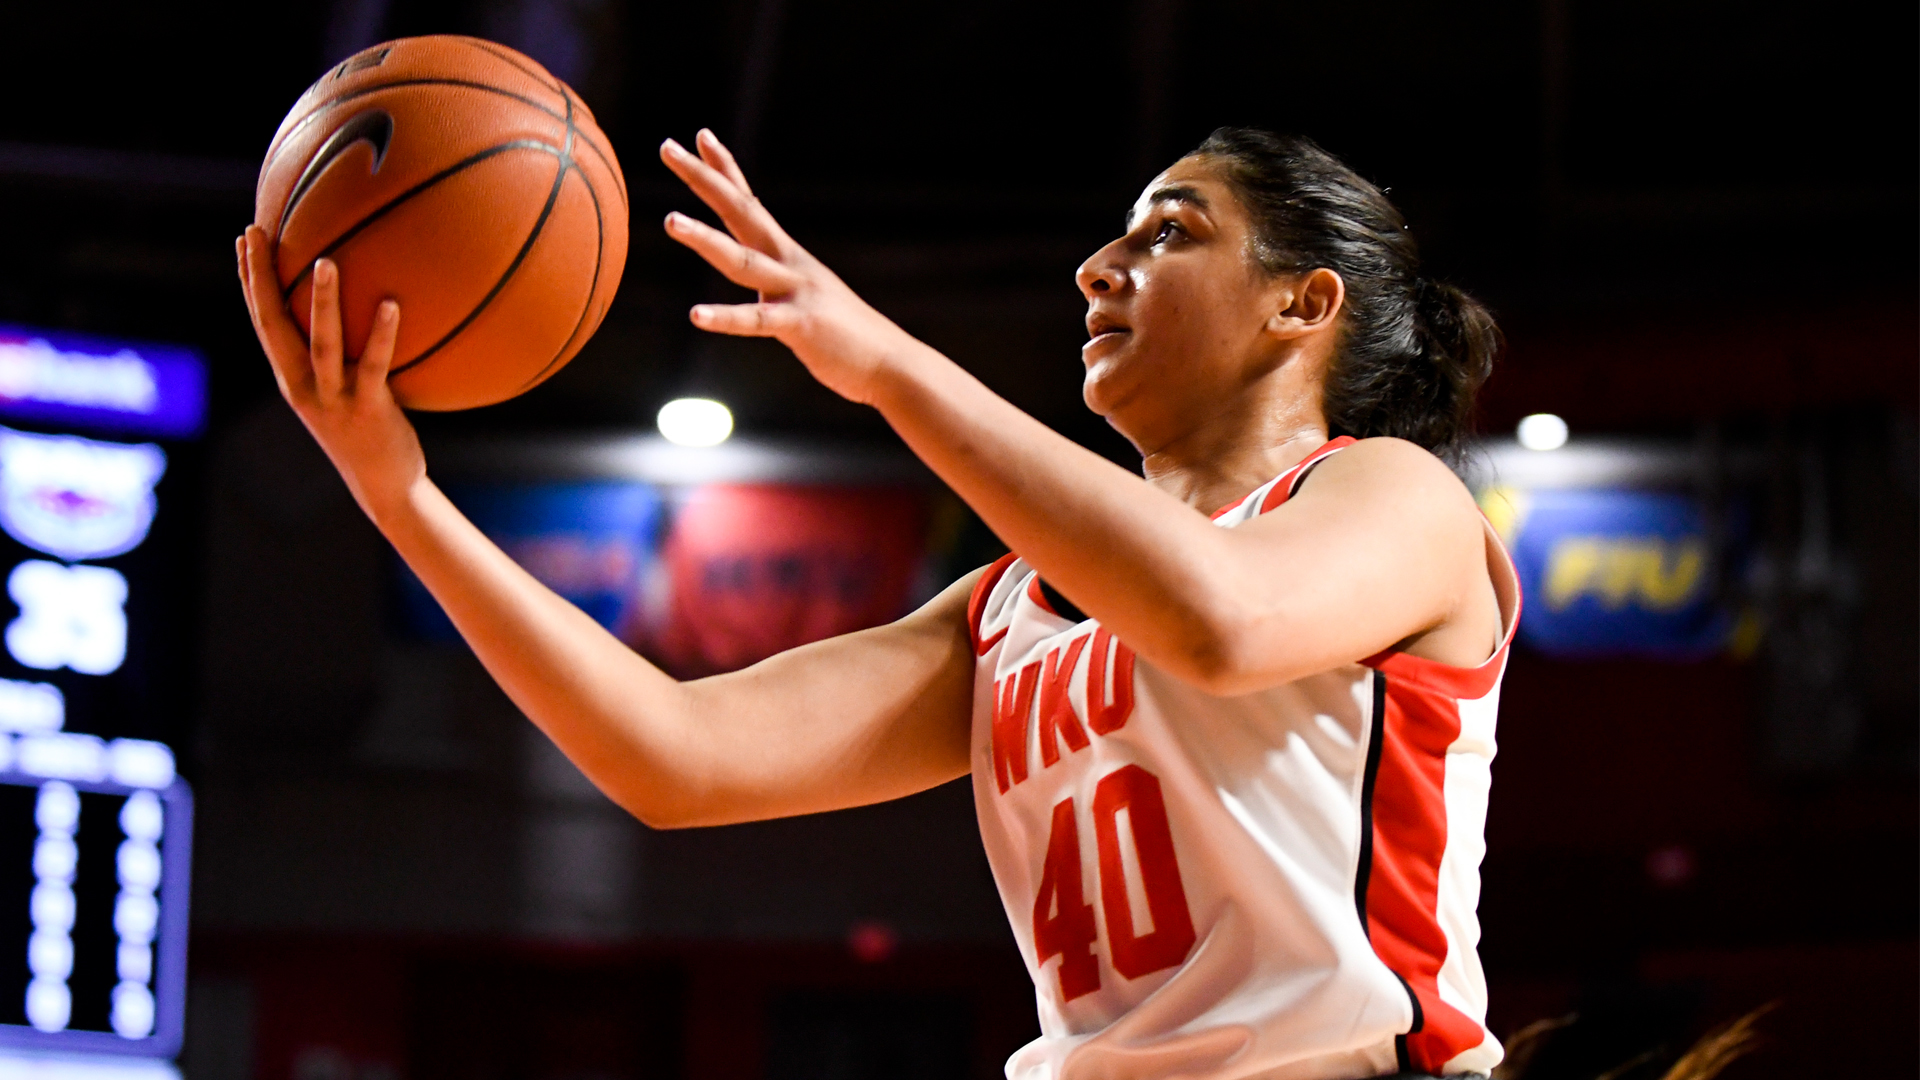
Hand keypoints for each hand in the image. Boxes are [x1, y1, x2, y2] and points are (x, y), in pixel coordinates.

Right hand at [237, 225, 425, 522]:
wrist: (383, 484)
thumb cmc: (369, 429)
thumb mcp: (346, 388)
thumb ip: (342, 352)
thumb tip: (362, 298)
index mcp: (292, 377)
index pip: (263, 320)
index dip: (250, 280)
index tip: (246, 237)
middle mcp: (303, 385)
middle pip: (273, 324)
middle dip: (261, 278)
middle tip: (256, 232)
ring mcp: (334, 399)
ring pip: (322, 344)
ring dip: (323, 302)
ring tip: (325, 260)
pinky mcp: (368, 410)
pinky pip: (374, 366)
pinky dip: (383, 335)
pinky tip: (392, 304)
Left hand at [660, 129, 924, 403]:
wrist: (892, 364)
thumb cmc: (846, 337)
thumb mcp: (806, 302)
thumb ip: (779, 290)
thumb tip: (761, 292)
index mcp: (788, 257)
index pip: (749, 202)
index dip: (725, 169)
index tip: (700, 136)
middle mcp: (790, 264)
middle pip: (740, 212)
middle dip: (703, 179)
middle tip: (668, 147)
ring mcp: (797, 292)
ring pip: (742, 261)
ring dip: (705, 239)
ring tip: (669, 220)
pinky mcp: (802, 326)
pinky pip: (757, 321)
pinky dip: (726, 318)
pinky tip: (696, 314)